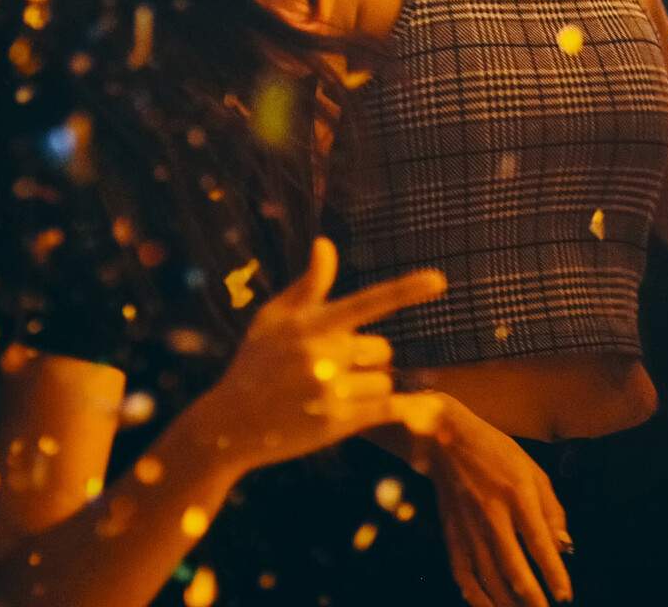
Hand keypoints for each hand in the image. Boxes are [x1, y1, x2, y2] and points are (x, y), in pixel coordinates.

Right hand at [198, 238, 445, 473]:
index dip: (405, 290)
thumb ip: (309, 285)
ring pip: (383, 379)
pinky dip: (407, 408)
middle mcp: (323, 356)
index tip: (439, 280)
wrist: (228, 424)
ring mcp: (331, 392)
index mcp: (311, 325)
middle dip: (364, 357)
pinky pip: (388, 407)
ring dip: (367, 386)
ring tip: (328, 395)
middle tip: (329, 369)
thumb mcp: (273, 319)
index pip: (367, 302)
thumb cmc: (254, 364)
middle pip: (380, 348)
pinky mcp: (338, 423)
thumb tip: (325, 244)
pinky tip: (424, 407)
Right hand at [422, 397, 572, 606]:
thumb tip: (563, 548)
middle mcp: (491, 514)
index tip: (565, 596)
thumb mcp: (534, 471)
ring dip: (506, 603)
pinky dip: (475, 596)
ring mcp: (468, 527)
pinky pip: (462, 574)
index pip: (539, 543)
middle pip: (512, 567)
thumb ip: (552, 510)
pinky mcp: (450, 535)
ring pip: (487, 577)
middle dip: (531, 598)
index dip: (553, 573)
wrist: (446, 440)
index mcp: (517, 495)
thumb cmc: (497, 453)